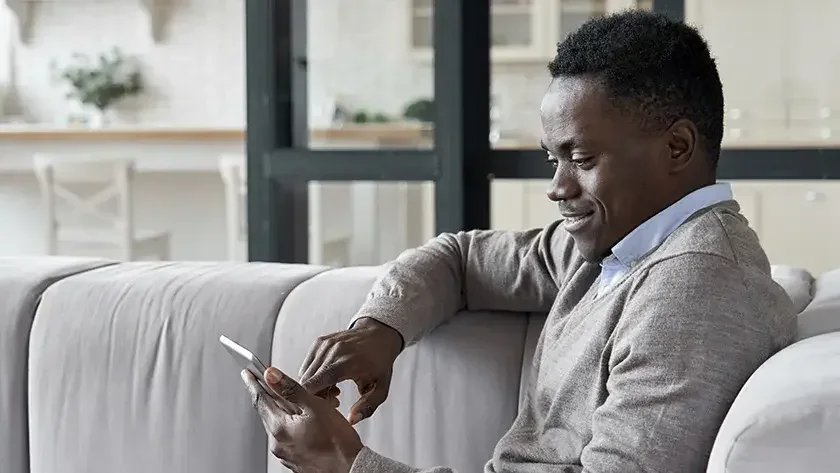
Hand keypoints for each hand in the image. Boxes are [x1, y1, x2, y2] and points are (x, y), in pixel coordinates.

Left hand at [241, 367, 363, 472]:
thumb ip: (291, 389)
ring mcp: (285, 453)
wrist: (349, 469)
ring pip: (278, 424)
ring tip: (296, 401)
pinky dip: (291, 424)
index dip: (254, 383)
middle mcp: (278, 442)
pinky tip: (304, 421)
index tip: (248, 374)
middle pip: (267, 412)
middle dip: (268, 395)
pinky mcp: (294, 459)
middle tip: (267, 382)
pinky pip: (287, 436)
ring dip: (282, 410)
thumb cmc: (337, 442)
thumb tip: (271, 376)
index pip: (260, 399)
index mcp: (280, 427)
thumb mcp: (315, 406)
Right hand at [299, 317, 402, 424]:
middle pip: (307, 382)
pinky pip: (307, 366)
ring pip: (304, 375)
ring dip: (313, 387)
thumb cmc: (380, 363)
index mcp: (346, 363)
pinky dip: (313, 376)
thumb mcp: (381, 388)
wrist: (379, 335)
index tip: (327, 408)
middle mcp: (332, 351)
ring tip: (333, 390)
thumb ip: (368, 407)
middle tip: (334, 401)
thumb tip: (351, 421)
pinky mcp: (319, 342)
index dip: (313, 401)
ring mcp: (324, 345)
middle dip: (315, 396)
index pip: (314, 385)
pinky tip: (329, 380)